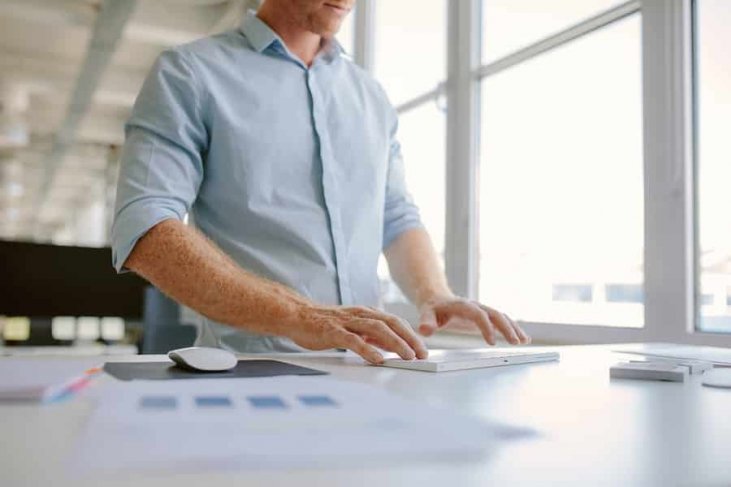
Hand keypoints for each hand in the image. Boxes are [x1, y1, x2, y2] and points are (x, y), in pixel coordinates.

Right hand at [285, 305, 428, 364]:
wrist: (296, 315)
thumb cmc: (324, 323)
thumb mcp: (353, 328)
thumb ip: (370, 335)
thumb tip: (390, 346)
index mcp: (366, 313)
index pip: (394, 322)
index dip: (410, 334)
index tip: (422, 349)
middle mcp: (359, 314)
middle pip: (391, 323)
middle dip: (409, 339)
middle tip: (421, 354)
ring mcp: (346, 322)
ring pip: (376, 329)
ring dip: (395, 343)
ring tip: (407, 356)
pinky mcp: (333, 331)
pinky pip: (353, 340)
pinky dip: (367, 349)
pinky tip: (377, 359)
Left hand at [417, 295, 529, 345]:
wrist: (435, 298)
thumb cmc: (432, 308)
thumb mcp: (425, 314)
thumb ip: (426, 322)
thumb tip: (425, 330)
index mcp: (462, 305)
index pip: (478, 314)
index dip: (486, 327)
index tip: (492, 342)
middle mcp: (475, 306)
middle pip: (495, 314)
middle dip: (506, 327)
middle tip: (515, 342)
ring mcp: (482, 310)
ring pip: (501, 317)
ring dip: (513, 328)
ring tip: (524, 341)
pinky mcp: (485, 316)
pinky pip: (501, 321)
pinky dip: (512, 328)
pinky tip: (522, 338)